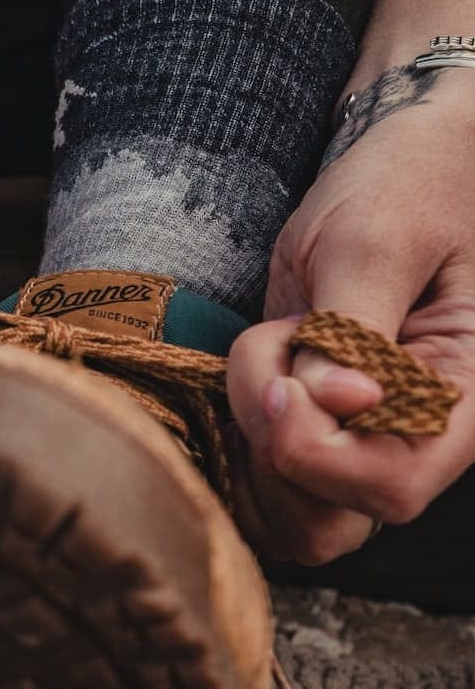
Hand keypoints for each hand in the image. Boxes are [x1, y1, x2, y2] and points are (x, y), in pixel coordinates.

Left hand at [227, 65, 474, 564]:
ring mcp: (358, 443)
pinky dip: (235, 439)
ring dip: (248, 438)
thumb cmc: (406, 187)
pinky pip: (262, 485)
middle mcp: (412, 439)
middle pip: (329, 522)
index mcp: (458, 400)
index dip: (318, 452)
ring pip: (287, 514)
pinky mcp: (312, 431)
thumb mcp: (374, 240)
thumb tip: (336, 405)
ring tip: (274, 345)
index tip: (284, 380)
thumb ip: (350, 329)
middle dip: (271, 444)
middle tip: (276, 348)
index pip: (391, 487)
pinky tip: (252, 368)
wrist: (400, 165)